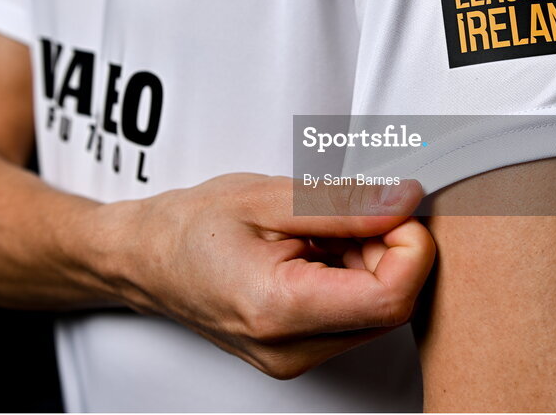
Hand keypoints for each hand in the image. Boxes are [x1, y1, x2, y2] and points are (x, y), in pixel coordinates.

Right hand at [85, 173, 434, 378]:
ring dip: (369, 262)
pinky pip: (355, 318)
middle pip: (391, 305)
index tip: (394, 208)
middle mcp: (291, 350)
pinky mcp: (299, 354)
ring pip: (378, 311)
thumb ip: (343, 204)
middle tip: (346, 211)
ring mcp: (295, 359)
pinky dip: (352, 277)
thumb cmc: (191, 227)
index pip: (391, 297)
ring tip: (318, 232)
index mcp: (279, 310)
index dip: (410, 246)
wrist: (145, 258)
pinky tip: (316, 253)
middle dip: (387, 249)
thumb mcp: (268, 197)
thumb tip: (404, 200)